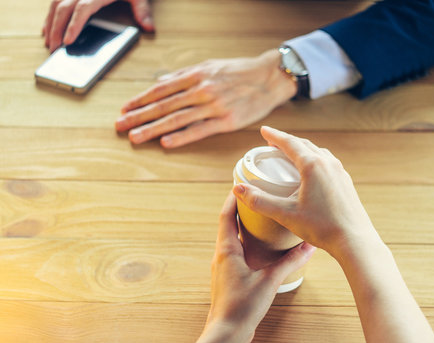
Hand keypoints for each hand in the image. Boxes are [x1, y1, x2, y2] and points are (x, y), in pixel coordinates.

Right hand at [42, 0, 153, 52]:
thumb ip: (142, 10)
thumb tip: (149, 28)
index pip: (82, 9)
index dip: (73, 25)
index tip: (68, 41)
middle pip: (63, 8)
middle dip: (56, 29)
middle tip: (53, 49)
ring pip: (55, 4)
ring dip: (50, 23)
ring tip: (48, 42)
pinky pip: (56, 1)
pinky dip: (51, 15)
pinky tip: (48, 28)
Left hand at [116, 49, 296, 147]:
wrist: (269, 77)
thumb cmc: (239, 71)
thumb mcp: (210, 65)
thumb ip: (184, 75)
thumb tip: (161, 82)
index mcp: (196, 75)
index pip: (161, 89)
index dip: (141, 100)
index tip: (125, 109)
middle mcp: (202, 89)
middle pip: (164, 105)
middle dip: (139, 116)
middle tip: (120, 126)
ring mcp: (214, 106)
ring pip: (178, 119)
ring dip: (154, 129)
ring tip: (136, 137)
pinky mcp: (227, 120)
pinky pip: (200, 130)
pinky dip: (182, 137)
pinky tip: (167, 143)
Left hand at [181, 192, 314, 342]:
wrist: (227, 333)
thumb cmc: (242, 307)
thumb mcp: (270, 280)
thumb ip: (290, 262)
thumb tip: (308, 246)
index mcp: (227, 250)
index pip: (226, 215)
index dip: (233, 199)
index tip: (242, 185)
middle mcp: (222, 255)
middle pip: (227, 225)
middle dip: (240, 210)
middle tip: (255, 198)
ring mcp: (223, 268)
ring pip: (231, 239)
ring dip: (242, 227)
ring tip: (259, 219)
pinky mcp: (229, 279)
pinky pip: (235, 253)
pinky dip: (245, 244)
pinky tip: (259, 249)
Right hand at [233, 126, 378, 258]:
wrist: (354, 240)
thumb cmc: (322, 227)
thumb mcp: (286, 214)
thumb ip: (260, 201)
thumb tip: (238, 189)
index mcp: (313, 166)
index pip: (290, 143)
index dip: (274, 136)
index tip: (264, 130)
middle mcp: (328, 163)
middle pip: (304, 144)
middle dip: (287, 141)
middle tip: (273, 142)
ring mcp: (340, 172)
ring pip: (318, 152)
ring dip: (303, 149)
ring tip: (291, 153)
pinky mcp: (346, 182)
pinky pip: (328, 163)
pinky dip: (315, 159)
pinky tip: (312, 171)